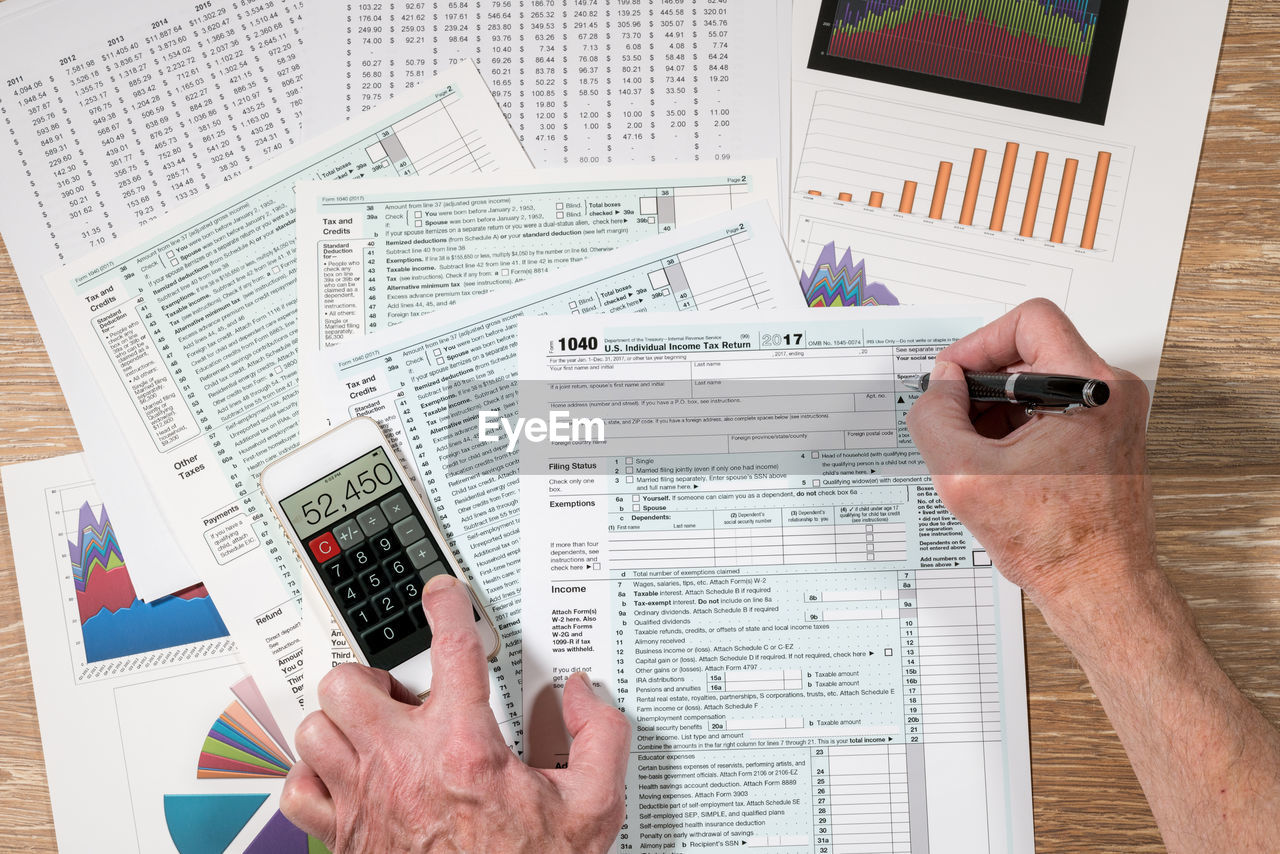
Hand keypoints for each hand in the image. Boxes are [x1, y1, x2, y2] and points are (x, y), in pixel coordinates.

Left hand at [281, 574, 630, 852]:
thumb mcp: (593, 807)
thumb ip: (600, 739)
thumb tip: (583, 696)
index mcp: (464, 748)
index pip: (451, 649)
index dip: (447, 607)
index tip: (443, 595)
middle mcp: (403, 766)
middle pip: (348, 682)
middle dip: (370, 676)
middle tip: (398, 691)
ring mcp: (365, 799)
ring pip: (316, 726)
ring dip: (339, 719)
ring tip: (371, 727)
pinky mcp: (343, 835)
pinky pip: (298, 787)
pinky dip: (312, 774)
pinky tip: (342, 774)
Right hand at [905, 299, 1155, 606]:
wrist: (1099, 588)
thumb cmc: (1056, 544)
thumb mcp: (964, 476)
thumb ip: (936, 417)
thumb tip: (940, 385)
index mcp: (1090, 390)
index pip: (1030, 320)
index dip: (979, 343)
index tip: (955, 379)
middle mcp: (1110, 394)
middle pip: (1030, 351)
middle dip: (982, 386)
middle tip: (957, 422)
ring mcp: (1111, 416)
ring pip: (1037, 382)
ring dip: (996, 411)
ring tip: (978, 454)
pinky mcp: (1105, 437)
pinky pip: (1050, 409)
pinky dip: (1016, 428)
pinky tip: (999, 466)